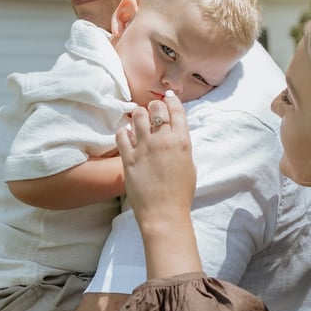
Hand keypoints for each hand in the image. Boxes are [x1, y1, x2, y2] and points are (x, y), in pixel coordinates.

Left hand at [117, 93, 196, 237]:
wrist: (164, 213)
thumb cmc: (180, 193)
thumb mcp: (189, 165)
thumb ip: (181, 146)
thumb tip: (174, 134)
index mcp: (182, 142)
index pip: (176, 110)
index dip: (171, 101)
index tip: (168, 98)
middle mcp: (163, 140)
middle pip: (156, 108)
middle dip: (154, 106)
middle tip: (152, 112)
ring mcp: (144, 148)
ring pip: (138, 116)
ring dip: (138, 115)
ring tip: (138, 121)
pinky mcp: (128, 157)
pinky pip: (121, 134)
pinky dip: (124, 131)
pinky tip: (126, 135)